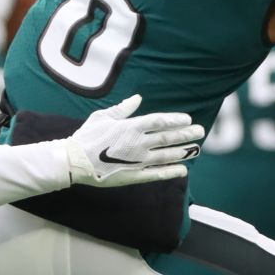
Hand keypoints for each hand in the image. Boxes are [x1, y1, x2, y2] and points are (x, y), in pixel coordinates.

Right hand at [65, 95, 203, 186]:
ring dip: (183, 152)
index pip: (159, 121)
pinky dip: (171, 172)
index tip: (187, 119)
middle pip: (168, 137)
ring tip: (196, 149)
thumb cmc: (87, 136)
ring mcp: (137, 161)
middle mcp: (137, 143)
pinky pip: (156, 174)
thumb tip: (137, 98)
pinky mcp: (134, 176)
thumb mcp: (103, 117)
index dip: (175, 120)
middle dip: (186, 134)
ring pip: (166, 156)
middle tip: (200, 131)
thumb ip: (123, 108)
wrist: (74, 162)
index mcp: (130, 127)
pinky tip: (183, 170)